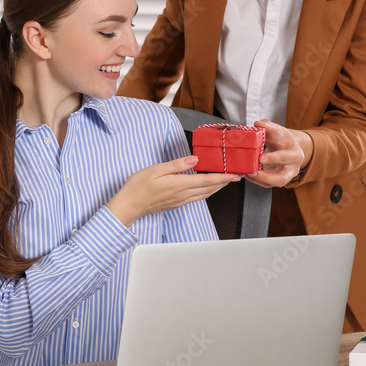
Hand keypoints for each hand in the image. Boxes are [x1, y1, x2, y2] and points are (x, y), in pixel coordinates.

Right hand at [107, 155, 239, 226]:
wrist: (129, 206)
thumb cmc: (138, 187)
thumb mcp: (156, 170)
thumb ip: (177, 165)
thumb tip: (194, 159)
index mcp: (179, 185)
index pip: (208, 180)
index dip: (224, 177)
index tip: (236, 174)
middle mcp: (183, 195)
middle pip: (210, 189)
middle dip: (225, 182)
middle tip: (237, 175)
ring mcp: (180, 201)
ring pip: (205, 194)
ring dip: (217, 187)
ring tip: (225, 180)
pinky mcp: (176, 204)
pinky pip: (197, 197)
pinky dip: (206, 191)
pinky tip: (206, 186)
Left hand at [247, 120, 307, 187]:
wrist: (287, 147)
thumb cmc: (282, 138)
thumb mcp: (277, 130)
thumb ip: (268, 126)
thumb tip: (258, 124)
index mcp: (296, 154)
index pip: (285, 157)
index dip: (273, 158)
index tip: (260, 158)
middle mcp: (293, 168)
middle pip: (281, 178)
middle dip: (266, 176)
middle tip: (252, 171)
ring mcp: (285, 176)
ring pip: (272, 184)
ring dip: (258, 179)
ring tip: (246, 172)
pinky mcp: (276, 180)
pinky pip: (266, 184)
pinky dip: (255, 180)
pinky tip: (246, 173)